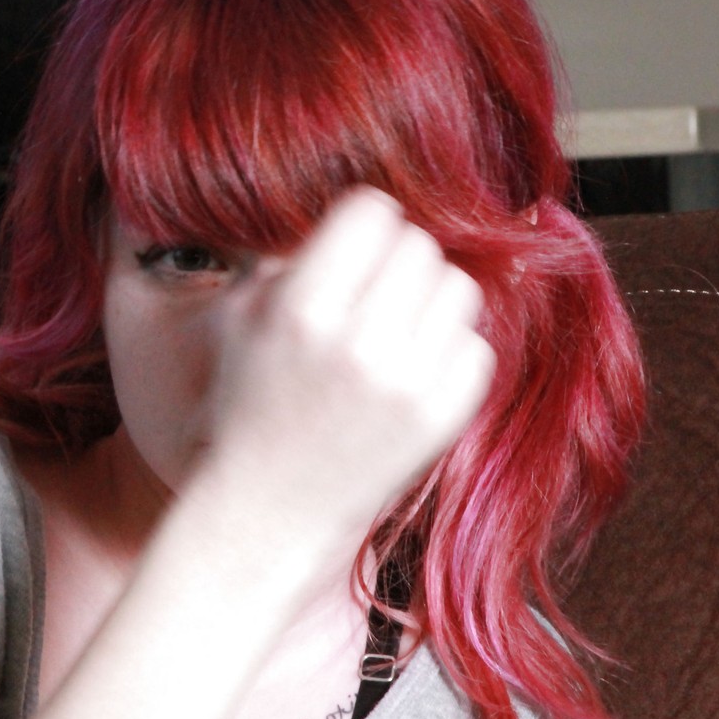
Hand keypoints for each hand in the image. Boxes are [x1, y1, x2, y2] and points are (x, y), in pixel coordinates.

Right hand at [198, 188, 494, 572]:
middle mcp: (358, 344)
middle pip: (419, 246)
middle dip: (397, 262)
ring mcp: (407, 385)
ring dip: (429, 300)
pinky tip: (413, 371)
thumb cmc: (250, 401)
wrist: (270, 506)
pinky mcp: (443, 418)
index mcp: (301, 310)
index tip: (355, 248)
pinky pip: (476, 345)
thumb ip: (295, 258)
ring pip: (458, 288)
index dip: (363, 226)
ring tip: (396, 329)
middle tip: (374, 295)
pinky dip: (449, 351)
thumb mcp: (241, 318)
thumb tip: (368, 213)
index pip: (372, 211)